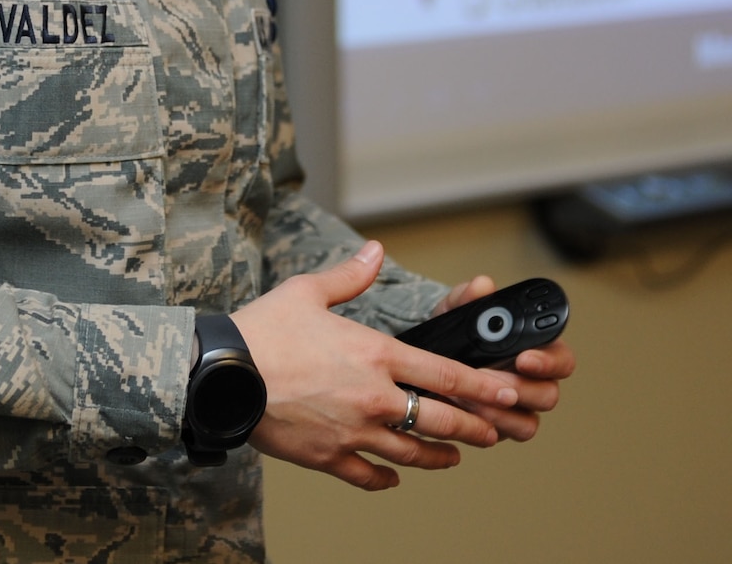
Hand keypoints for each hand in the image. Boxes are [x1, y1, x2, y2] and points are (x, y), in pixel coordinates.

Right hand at [232, 241, 523, 490]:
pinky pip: (367, 476)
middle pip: (439, 421)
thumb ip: (350, 275)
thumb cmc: (264, 330)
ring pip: (409, 454)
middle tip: (493, 433)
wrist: (222, 376)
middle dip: (473, 428)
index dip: (483, 387)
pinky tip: (394, 479)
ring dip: (437, 457)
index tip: (508, 394)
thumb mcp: (308, 291)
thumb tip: (374, 251)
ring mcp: (352, 432)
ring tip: (453, 457)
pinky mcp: (327, 458)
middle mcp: (373, 398)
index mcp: (376, 355)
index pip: (445, 375)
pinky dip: (385, 479)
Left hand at [429, 275, 576, 441]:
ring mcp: (518, 409)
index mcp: (536, 350)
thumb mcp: (456, 312)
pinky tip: (463, 411)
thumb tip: (482, 285)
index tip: (524, 357)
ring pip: (528, 422)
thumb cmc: (454, 334)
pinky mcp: (500, 429)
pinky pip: (504, 435)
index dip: (548, 360)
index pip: (561, 358)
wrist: (429, 363)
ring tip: (469, 396)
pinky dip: (485, 426)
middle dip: (520, 389)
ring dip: (499, 410)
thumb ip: (468, 297)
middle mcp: (534, 383)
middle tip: (490, 379)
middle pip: (549, 394)